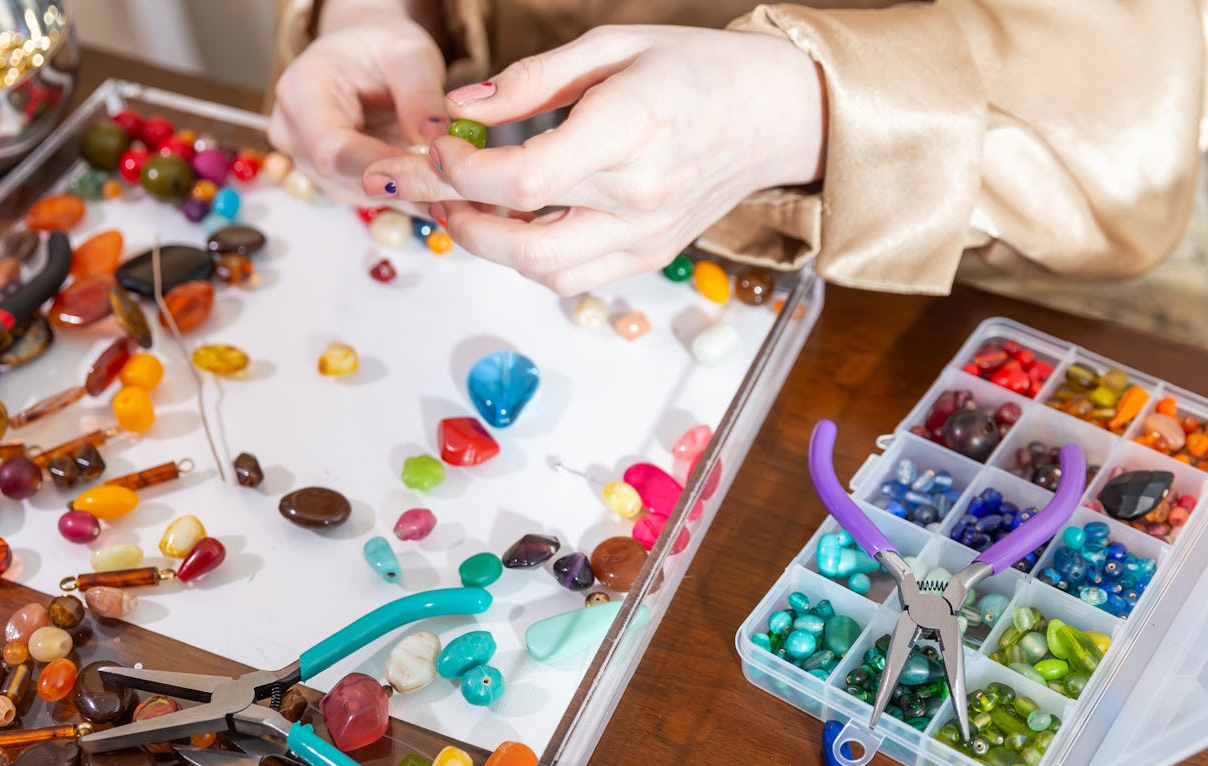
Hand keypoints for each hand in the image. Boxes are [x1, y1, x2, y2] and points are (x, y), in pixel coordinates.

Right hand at [268, 3, 447, 202]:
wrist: (367, 58)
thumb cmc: (384, 49)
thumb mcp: (410, 55)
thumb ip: (421, 94)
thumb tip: (433, 138)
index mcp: (302, 90)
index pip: (332, 147)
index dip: (381, 167)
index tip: (430, 170)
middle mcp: (293, 132)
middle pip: (346, 178)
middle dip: (405, 184)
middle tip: (457, 183)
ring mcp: (308, 162)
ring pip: (362, 194)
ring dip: (411, 195)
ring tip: (455, 186)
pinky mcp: (332, 180)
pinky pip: (372, 198)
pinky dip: (410, 197)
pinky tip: (441, 192)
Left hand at [362, 25, 824, 293]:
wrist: (772, 113)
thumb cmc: (694, 69)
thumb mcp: (611, 45)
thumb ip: (530, 79)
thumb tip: (460, 108)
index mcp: (629, 131)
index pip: (522, 181)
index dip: (460, 173)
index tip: (438, 148)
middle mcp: (639, 197)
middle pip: (524, 243)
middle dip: (461, 222)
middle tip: (434, 192)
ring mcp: (647, 236)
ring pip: (545, 272)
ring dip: (491, 248)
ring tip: (467, 209)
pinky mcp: (650, 256)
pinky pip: (574, 279)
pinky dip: (531, 260)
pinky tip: (515, 223)